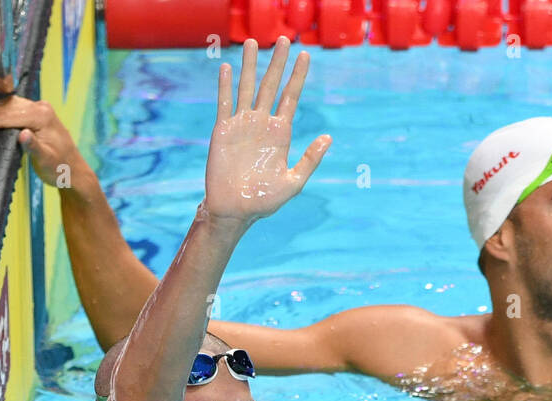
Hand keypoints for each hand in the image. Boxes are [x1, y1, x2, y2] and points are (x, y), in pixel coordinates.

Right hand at [0, 96, 83, 188]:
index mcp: (41, 116)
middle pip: (2, 108)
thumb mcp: (47, 161)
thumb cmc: (61, 169)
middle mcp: (39, 108)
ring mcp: (36, 110)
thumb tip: (22, 134)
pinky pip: (8, 112)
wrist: (74, 172)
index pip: (5, 115)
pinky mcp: (33, 115)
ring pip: (3, 108)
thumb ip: (34, 147)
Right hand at [204, 37, 330, 225]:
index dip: (298, 77)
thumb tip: (328, 138)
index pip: (291, 98)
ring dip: (251, 66)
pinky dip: (225, 86)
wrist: (236, 211)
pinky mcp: (223, 130)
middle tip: (284, 39)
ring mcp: (242, 125)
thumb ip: (310, 159)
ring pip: (248, 88)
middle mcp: (262, 124)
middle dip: (278, 63)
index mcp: (281, 133)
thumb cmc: (265, 201)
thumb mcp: (294, 182)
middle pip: (271, 86)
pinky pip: (225, 103)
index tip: (306, 56)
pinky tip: (226, 68)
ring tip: (254, 42)